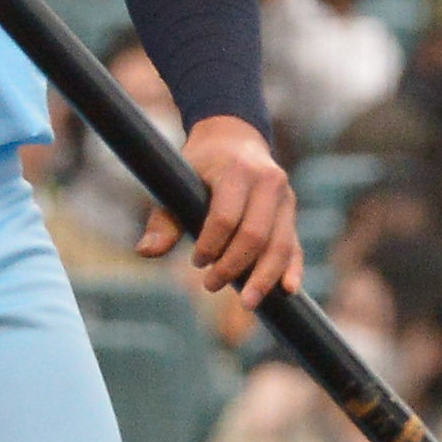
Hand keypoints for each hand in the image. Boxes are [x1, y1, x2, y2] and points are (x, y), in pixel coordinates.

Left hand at [142, 114, 300, 309]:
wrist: (236, 138)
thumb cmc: (201, 164)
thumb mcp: (178, 181)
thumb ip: (163, 219)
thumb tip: (145, 252)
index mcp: (238, 171)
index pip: (226, 217)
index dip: (210, 245)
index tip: (195, 260)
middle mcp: (269, 182)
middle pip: (256, 235)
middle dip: (234, 266)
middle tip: (210, 285)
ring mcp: (285, 198)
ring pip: (281, 245)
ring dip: (264, 278)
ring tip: (247, 303)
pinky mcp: (291, 213)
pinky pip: (295, 245)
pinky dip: (292, 269)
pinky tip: (287, 291)